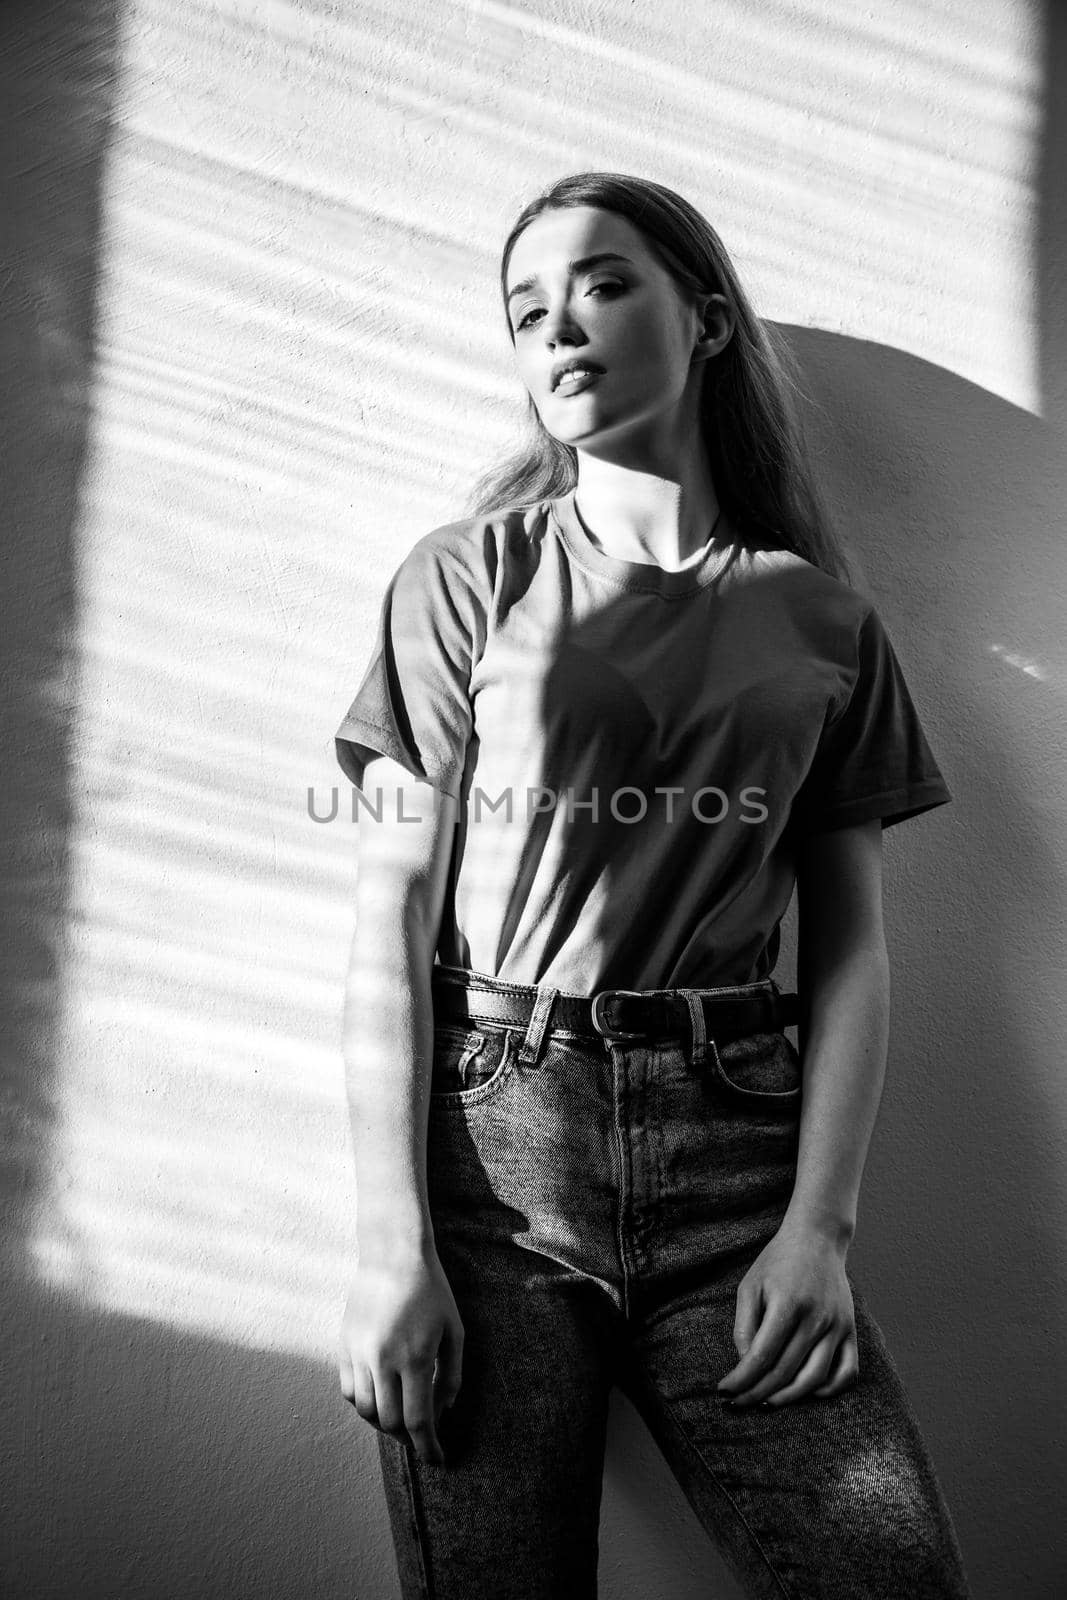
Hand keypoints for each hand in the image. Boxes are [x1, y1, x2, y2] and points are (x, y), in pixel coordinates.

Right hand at [338, 1243, 463, 1463]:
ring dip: (384, 1422)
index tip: (437, 1460)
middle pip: (390, 1423)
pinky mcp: (343, 1346)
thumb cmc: (431, 1292)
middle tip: (421, 1434)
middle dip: (408, 1437)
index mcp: (416, 1358)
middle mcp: (384, 1360)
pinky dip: (364, 1403)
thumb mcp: (455, 1331)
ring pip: (366, 1411)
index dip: (428, 1447)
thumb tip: (444, 1410)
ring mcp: (359, 1353)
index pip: (418, 1421)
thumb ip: (452, 1375)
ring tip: (399, 1415)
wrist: (392, 1256)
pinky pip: (349, 1390)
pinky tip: (380, 1395)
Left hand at [716, 1219, 858, 1406]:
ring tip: (766, 1402)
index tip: (724, 1392)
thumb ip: (744, 1326)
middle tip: (738, 1403)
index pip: (762, 1356)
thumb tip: (745, 1364)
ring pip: (814, 1379)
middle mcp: (817, 1317)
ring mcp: (838, 1325)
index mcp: (788, 1303)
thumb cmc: (777, 1262)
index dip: (742, 1379)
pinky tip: (805, 1392)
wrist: (817, 1238)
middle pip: (785, 1371)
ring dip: (788, 1398)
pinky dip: (828, 1390)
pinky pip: (846, 1373)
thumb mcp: (750, 1285)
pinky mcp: (851, 1330)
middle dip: (757, 1393)